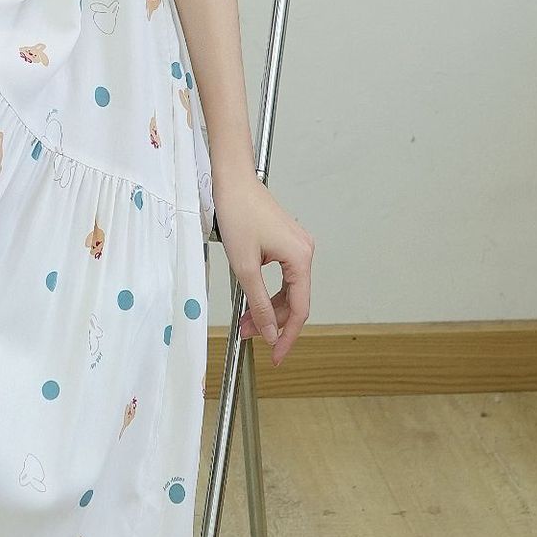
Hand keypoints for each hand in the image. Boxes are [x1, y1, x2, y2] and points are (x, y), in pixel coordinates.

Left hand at [209, 169, 312, 366]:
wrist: (232, 181)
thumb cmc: (237, 213)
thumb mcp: (244, 266)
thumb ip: (259, 302)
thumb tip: (270, 331)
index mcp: (300, 258)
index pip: (300, 309)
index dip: (288, 336)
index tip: (277, 356)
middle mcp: (304, 252)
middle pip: (293, 301)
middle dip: (272, 322)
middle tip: (248, 336)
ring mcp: (296, 247)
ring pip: (286, 290)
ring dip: (267, 308)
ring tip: (245, 322)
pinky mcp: (285, 243)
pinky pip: (282, 277)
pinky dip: (267, 291)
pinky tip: (251, 301)